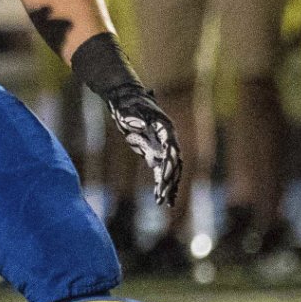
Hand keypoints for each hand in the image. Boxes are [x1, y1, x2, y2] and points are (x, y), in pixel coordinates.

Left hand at [103, 83, 181, 207]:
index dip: (169, 164)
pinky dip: (162, 183)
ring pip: (169, 169)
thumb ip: (133, 119)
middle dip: (170, 179)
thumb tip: (136, 126)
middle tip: (164, 195)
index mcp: (165, 128)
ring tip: (164, 202)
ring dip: (167, 185)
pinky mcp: (153, 152)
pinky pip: (160, 170)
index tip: (166, 177)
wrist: (126, 99)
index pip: (171, 149)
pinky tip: (162, 198)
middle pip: (173, 162)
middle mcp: (167, 139)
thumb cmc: (128, 104)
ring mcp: (161, 147)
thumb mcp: (128, 110)